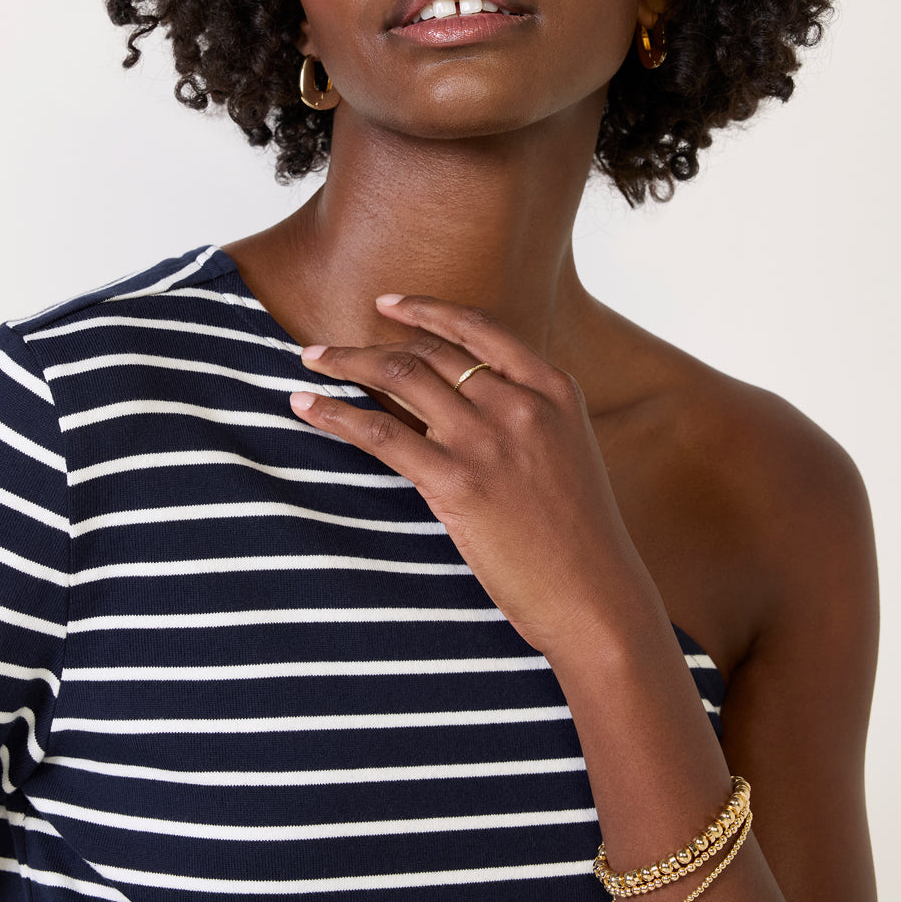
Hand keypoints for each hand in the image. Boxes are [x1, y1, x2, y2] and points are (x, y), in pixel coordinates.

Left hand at [289, 293, 660, 663]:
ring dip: (346, 363)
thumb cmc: (580, 540)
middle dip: (372, 341)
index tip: (387, 303)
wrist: (596, 598)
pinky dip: (335, 414)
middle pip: (431, 353)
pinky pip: (381, 433)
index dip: (427, 311)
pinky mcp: (456, 482)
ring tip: (311, 361)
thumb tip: (467, 406)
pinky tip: (305, 405)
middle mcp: (519, 404)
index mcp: (552, 390)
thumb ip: (526, 420)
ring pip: (401, 377)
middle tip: (326, 347)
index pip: (479, 329)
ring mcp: (487, 440)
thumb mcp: (567, 455)